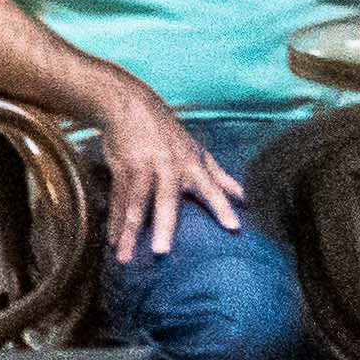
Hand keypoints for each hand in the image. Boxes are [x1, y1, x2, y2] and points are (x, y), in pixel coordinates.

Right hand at [91, 92, 243, 262]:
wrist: (130, 104)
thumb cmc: (168, 133)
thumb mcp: (196, 150)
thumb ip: (220, 176)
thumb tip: (246, 197)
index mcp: (190, 163)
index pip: (211, 187)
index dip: (222, 206)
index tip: (234, 228)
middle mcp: (167, 165)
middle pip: (165, 199)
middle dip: (163, 224)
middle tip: (161, 251)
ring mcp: (142, 166)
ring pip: (135, 202)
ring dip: (129, 230)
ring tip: (124, 255)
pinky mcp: (121, 166)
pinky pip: (117, 198)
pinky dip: (114, 220)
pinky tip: (112, 241)